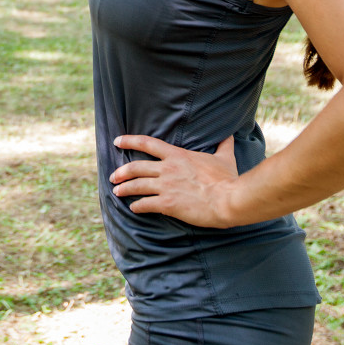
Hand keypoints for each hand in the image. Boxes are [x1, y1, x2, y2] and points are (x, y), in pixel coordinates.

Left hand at [110, 134, 240, 228]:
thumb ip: (223, 146)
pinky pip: (145, 204)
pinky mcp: (167, 204)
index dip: (129, 141)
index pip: (147, 143)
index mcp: (177, 155)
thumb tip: (230, 135)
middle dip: (121, 172)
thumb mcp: (224, 158)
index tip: (117, 141)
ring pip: (137, 185)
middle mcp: (167, 168)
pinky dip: (137, 206)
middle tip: (113, 176)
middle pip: (136, 167)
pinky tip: (134, 209)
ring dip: (124, 189)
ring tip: (117, 192)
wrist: (228, 199)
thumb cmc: (227, 179)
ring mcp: (166, 186)